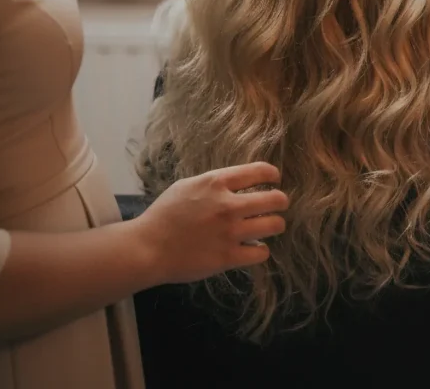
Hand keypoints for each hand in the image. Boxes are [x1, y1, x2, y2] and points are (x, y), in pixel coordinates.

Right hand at [135, 163, 288, 283]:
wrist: (148, 247)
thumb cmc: (165, 214)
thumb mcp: (188, 185)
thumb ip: (213, 183)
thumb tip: (236, 183)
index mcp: (216, 183)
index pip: (259, 172)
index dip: (272, 174)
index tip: (275, 179)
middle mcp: (228, 205)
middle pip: (274, 199)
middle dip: (281, 201)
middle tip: (279, 205)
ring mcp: (230, 232)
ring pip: (274, 225)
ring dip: (276, 225)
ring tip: (271, 226)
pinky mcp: (228, 258)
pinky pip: (261, 253)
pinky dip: (261, 250)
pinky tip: (254, 248)